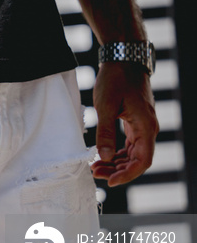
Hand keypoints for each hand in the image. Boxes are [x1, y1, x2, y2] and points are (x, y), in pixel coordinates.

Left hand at [91, 62, 158, 185]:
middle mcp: (148, 129)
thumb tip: (103, 157)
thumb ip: (105, 132)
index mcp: (145, 127)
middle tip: (94, 173)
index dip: (127, 175)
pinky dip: (116, 154)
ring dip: (115, 164)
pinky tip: (102, 157)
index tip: (109, 182)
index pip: (142, 161)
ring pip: (132, 155)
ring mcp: (142, 127)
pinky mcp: (135, 124)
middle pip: (137, 161)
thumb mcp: (105, 106)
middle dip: (117, 171)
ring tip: (94, 167)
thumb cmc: (116, 80)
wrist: (123, 61)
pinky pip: (129, 146)